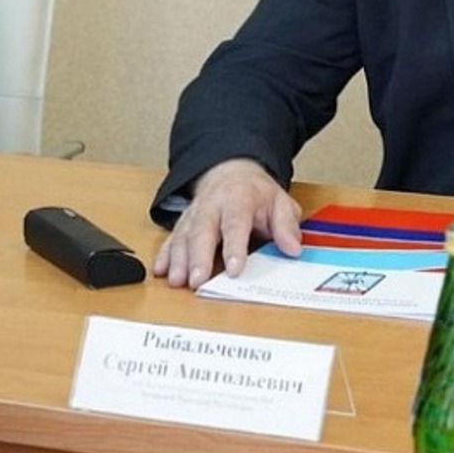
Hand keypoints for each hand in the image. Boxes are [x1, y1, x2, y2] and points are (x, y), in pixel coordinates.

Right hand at [151, 158, 303, 289]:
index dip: (234, 247)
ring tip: (177, 281)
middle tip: (197, 280)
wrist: (230, 172)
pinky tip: (160, 270)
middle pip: (202, 230)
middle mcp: (212, 206)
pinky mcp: (184, 223)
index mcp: (239, 199)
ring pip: (183, 236)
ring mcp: (195, 214)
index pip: (236, 223)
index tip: (235, 269)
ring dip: (178, 259)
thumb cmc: (255, 193)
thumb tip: (293, 248)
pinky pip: (172, 238)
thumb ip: (287, 225)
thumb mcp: (280, 202)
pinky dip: (165, 255)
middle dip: (198, 257)